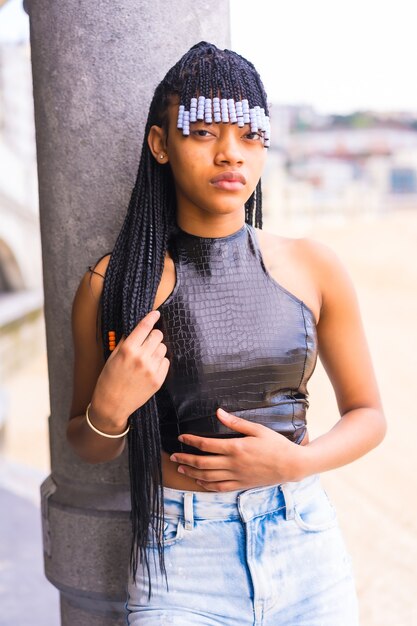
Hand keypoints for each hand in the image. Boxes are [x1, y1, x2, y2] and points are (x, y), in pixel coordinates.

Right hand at [90, 310, 169, 428]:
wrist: (112, 404)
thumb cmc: (109, 379)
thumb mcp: (113, 357)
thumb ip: (126, 341)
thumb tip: (139, 328)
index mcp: (128, 349)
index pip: (145, 327)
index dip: (152, 317)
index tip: (156, 313)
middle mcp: (141, 357)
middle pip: (157, 335)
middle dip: (153, 335)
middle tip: (147, 342)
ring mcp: (151, 369)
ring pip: (163, 348)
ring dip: (156, 349)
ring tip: (146, 358)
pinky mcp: (158, 379)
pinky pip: (166, 362)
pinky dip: (160, 362)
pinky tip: (150, 367)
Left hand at [169, 408, 308, 490]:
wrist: (291, 465)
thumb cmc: (276, 444)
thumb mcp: (257, 429)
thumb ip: (236, 422)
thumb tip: (219, 412)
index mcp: (236, 448)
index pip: (206, 445)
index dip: (191, 441)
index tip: (181, 437)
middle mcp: (233, 464)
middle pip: (202, 463)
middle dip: (185, 458)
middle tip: (173, 455)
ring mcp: (237, 476)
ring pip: (208, 477)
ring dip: (192, 472)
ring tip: (180, 467)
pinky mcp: (241, 484)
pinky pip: (219, 487)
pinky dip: (206, 485)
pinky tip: (198, 481)